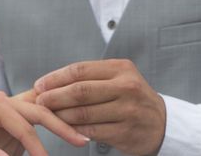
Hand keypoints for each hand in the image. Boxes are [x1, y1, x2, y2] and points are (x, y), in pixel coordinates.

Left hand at [0, 92, 88, 155]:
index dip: (38, 147)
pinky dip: (42, 120)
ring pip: (35, 110)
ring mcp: (3, 102)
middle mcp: (2, 99)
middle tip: (82, 141)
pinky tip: (58, 126)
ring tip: (77, 133)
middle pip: (38, 110)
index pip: (24, 127)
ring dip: (55, 120)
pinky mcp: (1, 109)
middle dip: (61, 124)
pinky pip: (26, 114)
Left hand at [34, 59, 166, 154]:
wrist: (161, 122)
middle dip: (55, 96)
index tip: (40, 85)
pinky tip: (65, 128)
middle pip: (81, 91)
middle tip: (39, 101)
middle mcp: (126, 87)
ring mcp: (128, 110)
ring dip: (61, 115)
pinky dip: (74, 130)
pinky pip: (92, 131)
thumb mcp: (117, 78)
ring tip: (48, 115)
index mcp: (120, 68)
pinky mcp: (126, 131)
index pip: (80, 70)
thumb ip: (90, 78)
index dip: (56, 78)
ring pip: (84, 113)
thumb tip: (51, 83)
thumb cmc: (131, 97)